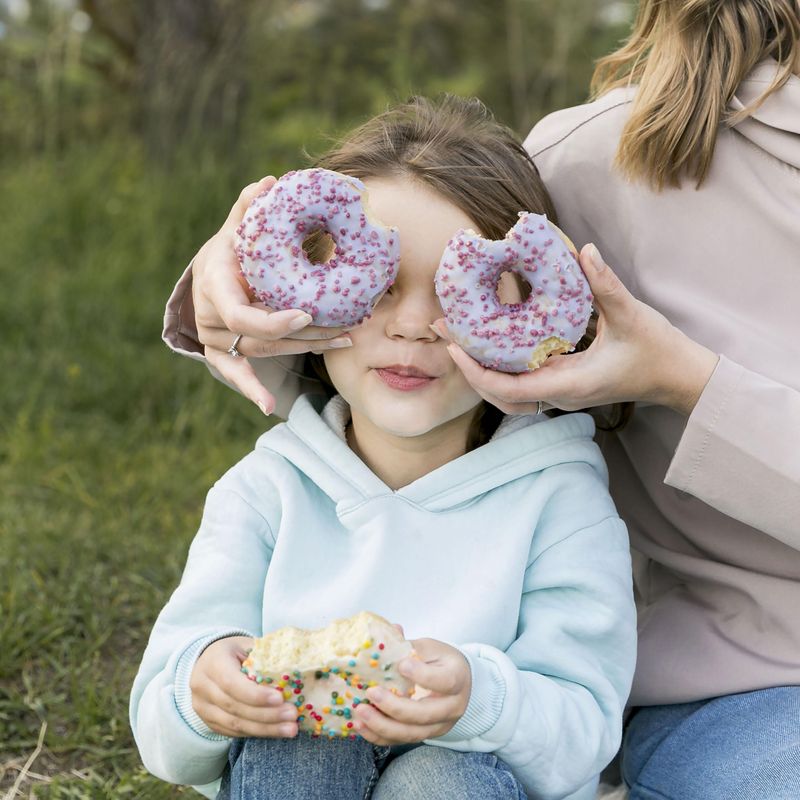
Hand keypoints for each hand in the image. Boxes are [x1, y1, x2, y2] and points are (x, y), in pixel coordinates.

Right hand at [190, 636, 298, 737]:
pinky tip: (276, 731)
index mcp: (213, 663)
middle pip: (235, 707)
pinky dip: (257, 733)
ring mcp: (202, 708)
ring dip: (265, 729)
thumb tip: (299, 662)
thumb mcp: (247, 645)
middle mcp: (202, 687)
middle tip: (292, 715)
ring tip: (290, 729)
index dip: (256, 694)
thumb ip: (266, 654)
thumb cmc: (235, 651)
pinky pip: (234, 732)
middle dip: (266, 715)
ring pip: (234, 725)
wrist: (207, 662)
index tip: (280, 698)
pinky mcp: (209, 722)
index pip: (231, 683)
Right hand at [192, 177, 352, 414]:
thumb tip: (271, 182)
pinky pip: (236, 375)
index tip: (305, 314)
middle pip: (262, 335)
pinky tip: (268, 405)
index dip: (272, 318)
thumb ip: (248, 209)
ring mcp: (214, 339)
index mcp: (214, 284)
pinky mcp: (220, 354)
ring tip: (344, 339)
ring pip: (264, 351)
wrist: (204, 278)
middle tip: (345, 327)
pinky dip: (252, 389)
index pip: (241, 312)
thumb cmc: (228, 251)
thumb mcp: (234, 229)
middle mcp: (211, 316)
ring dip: (305, 348)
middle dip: (306, 333)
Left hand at [353, 638, 470, 745]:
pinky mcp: (425, 736)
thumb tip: (392, 630)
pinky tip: (360, 725)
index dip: (423, 676)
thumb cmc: (441, 661)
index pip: (444, 681)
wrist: (458, 684)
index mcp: (457, 679)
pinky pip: (401, 741)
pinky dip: (379, 736)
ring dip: (382, 726)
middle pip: (424, 714)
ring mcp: (439, 726)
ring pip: (411, 733)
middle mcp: (452, 707)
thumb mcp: (431, 648)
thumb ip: (410, 644)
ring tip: (359, 712)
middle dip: (394, 707)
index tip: (401, 665)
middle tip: (371, 693)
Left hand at [439, 244, 718, 416]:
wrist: (677, 377)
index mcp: (570, 384)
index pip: (510, 390)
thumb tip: (584, 250)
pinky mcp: (564, 387)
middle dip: (468, 370)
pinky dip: (499, 371)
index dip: (477, 372)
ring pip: (507, 395)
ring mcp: (561, 394)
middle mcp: (560, 395)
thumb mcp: (633, 315)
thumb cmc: (658, 351)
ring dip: (480, 372)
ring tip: (457, 341)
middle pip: (499, 396)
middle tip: (444, 336)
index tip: (454, 347)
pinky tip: (488, 346)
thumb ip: (606, 284)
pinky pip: (521, 386)